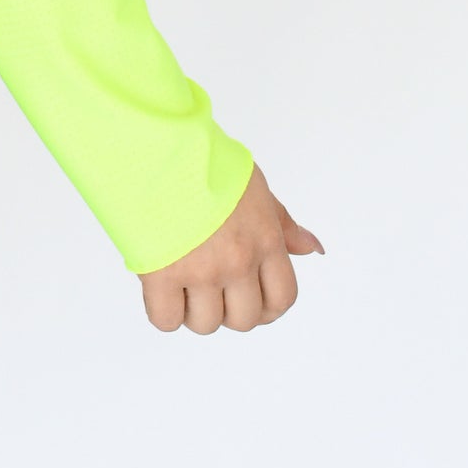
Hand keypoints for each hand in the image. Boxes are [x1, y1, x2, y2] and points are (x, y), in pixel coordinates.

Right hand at [138, 163, 322, 332]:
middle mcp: (237, 261)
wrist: (156, 144)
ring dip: (194, 310)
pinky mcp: (161, 274)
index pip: (282, 298)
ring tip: (181, 280)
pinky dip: (164, 311)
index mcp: (264, 240)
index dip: (267, 305)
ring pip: (206, 324)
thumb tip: (312, 248)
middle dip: (228, 308)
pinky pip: (166, 320)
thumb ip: (281, 223)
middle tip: (210, 284)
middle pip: (244, 320)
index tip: (248, 296)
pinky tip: (160, 286)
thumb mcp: (253, 186)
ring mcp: (200, 271)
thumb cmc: (201, 159)